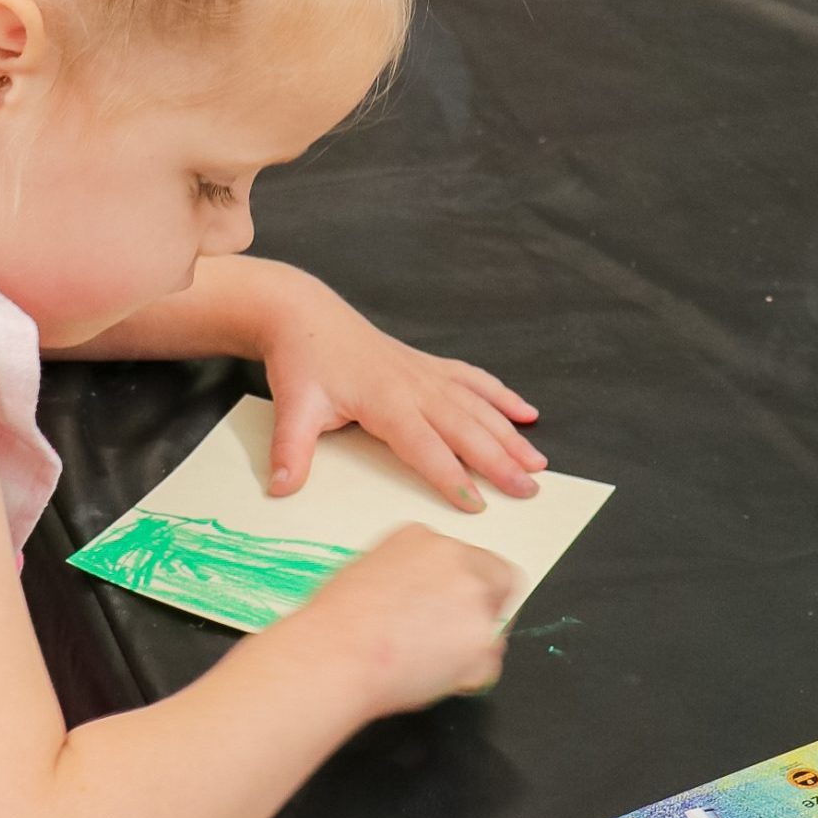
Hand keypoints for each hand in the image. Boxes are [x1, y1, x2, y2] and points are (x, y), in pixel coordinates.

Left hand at [259, 275, 546, 511]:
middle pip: (465, 428)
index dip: (451, 476)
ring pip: (477, 406)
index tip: (475, 504)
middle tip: (528, 490)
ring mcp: (424, 373)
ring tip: (537, 462)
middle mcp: (413, 386)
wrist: (301, 313)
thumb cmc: (301, 359)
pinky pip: (472, 381)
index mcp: (385, 400)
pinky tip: (525, 412)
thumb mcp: (292, 406)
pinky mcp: (426, 364)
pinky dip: (501, 396)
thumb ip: (291, 450)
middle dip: (499, 461)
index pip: (425, 446)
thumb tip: (280, 488)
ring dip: (510, 434)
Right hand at [286, 524, 515, 715]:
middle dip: (485, 610)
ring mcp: (473, 597)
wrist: (336, 651)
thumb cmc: (336, 621)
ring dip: (472, 646)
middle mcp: (454, 558)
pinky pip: (488, 664)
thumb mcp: (370, 573)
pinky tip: (431, 677)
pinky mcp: (482, 638)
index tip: (456, 607)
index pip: (469, 557)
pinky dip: (468, 677)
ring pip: (494, 626)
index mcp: (422, 539)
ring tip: (428, 663)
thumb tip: (426, 601)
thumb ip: (411, 578)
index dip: (468, 586)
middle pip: (498, 580)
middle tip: (456, 639)